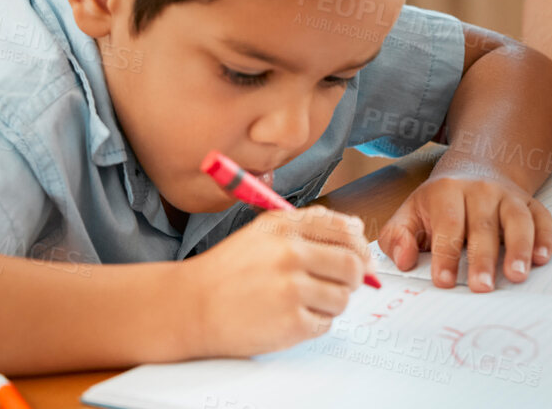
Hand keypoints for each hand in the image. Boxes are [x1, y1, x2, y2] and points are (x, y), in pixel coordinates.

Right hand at [185, 207, 372, 356]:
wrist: (190, 306)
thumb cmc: (227, 271)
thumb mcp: (263, 233)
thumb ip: (309, 227)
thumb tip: (357, 233)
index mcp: (286, 227)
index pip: (346, 230)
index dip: (360, 246)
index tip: (361, 258)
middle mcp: (291, 254)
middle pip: (352, 265)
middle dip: (354, 277)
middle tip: (339, 284)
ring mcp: (291, 290)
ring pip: (342, 298)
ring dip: (331, 302)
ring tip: (305, 301)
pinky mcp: (291, 323)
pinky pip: (325, 324)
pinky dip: (314, 323)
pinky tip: (291, 317)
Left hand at [377, 166, 551, 291]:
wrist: (476, 169)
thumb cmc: (439, 204)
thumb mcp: (410, 213)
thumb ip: (397, 238)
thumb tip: (404, 261)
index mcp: (446, 192)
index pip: (447, 224)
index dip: (446, 253)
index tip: (444, 281)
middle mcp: (480, 190)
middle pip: (483, 225)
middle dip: (482, 258)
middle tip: (482, 288)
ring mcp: (508, 195)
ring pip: (517, 219)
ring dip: (519, 247)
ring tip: (516, 275)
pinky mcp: (530, 203)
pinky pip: (542, 217)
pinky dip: (545, 238)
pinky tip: (541, 259)